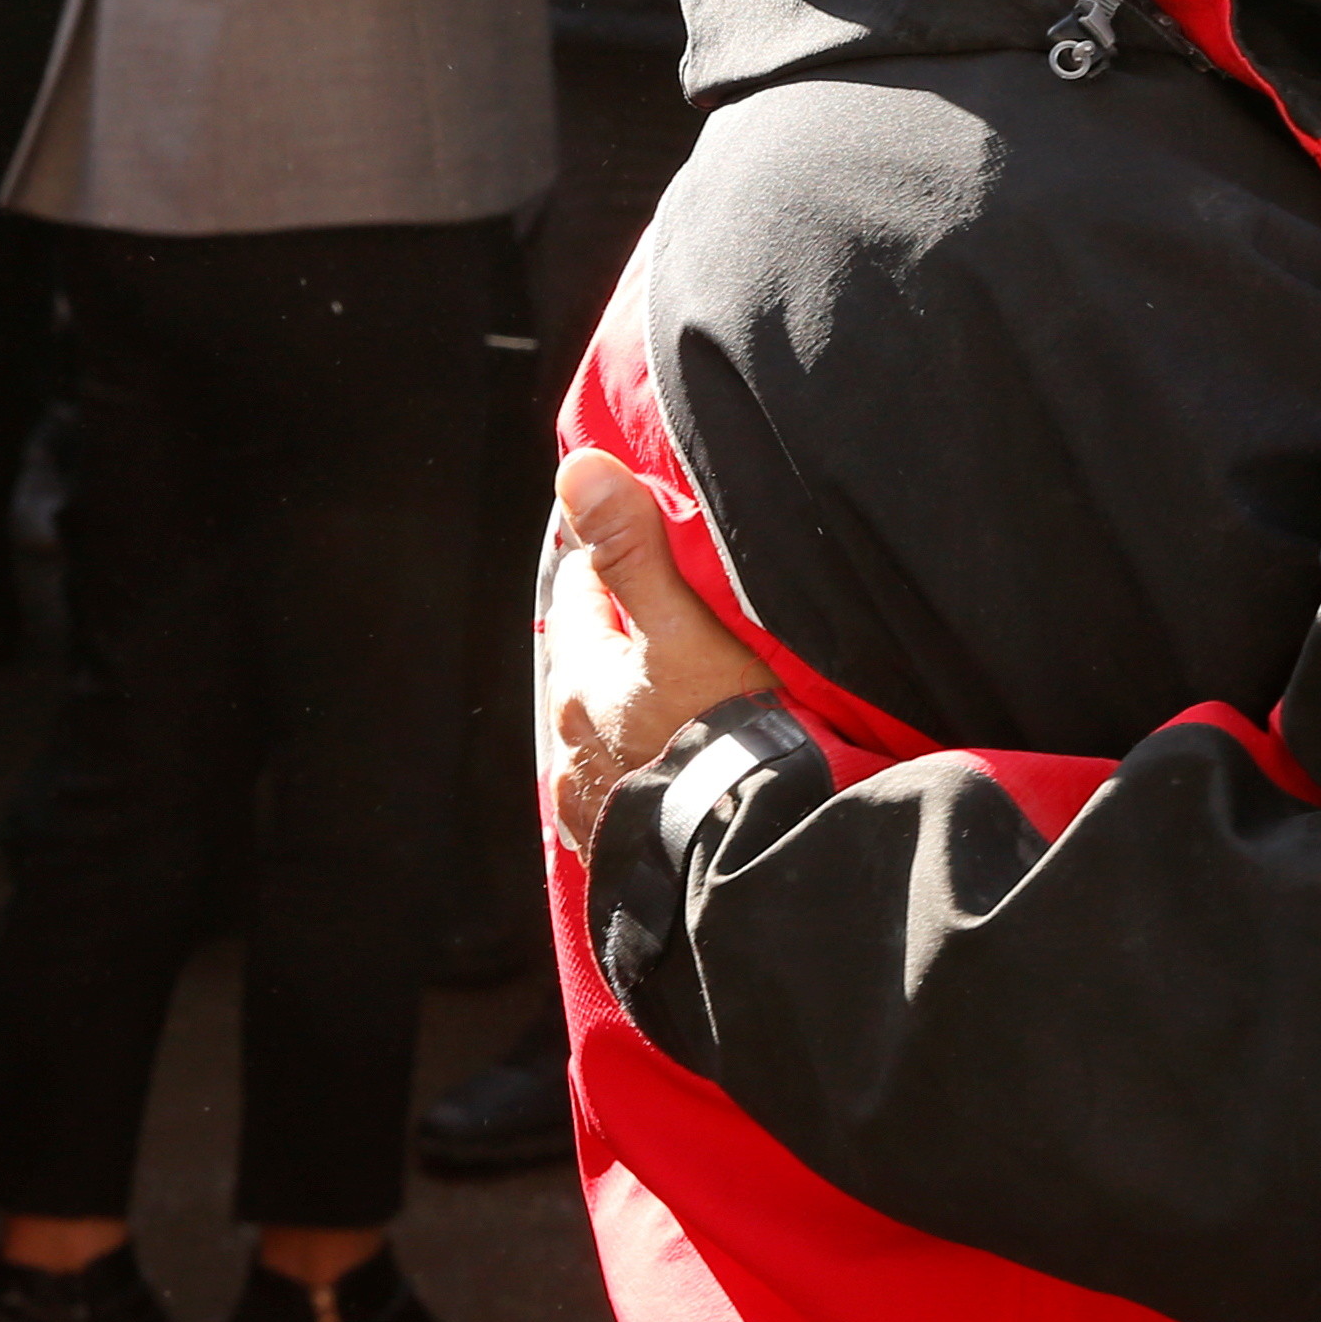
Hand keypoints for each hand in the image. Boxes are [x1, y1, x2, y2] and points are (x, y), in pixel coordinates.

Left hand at [543, 448, 778, 852]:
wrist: (752, 852)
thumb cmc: (727, 734)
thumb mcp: (689, 628)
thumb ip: (634, 550)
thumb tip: (577, 469)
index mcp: (582, 678)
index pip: (581, 592)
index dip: (614, 563)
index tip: (651, 552)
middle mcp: (568, 740)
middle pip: (586, 663)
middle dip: (619, 639)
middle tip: (675, 626)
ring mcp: (586, 800)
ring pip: (596, 729)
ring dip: (626, 710)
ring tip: (679, 703)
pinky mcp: (612, 845)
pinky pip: (614, 790)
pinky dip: (634, 771)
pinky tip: (666, 771)